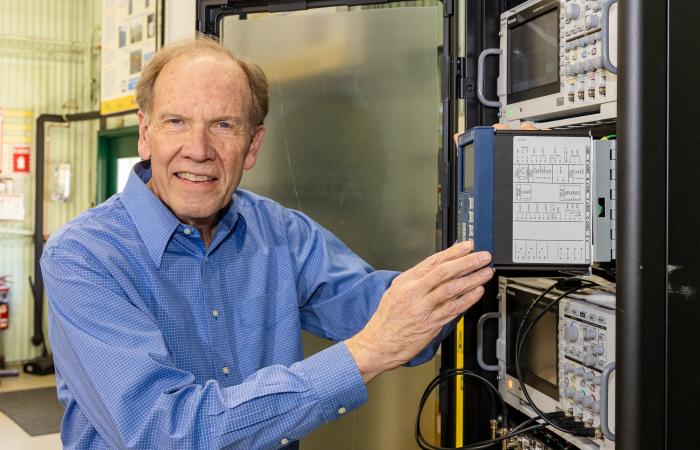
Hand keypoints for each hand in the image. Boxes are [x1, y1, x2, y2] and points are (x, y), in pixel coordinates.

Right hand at [345, 241, 492, 382]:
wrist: (377, 344)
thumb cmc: (386, 320)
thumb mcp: (396, 292)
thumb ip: (417, 281)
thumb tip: (439, 269)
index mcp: (406, 282)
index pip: (433, 261)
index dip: (453, 252)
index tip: (468, 246)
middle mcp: (414, 293)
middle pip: (445, 272)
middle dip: (467, 262)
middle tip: (483, 257)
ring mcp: (423, 308)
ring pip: (451, 289)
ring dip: (472, 279)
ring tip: (485, 273)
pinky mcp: (430, 324)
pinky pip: (452, 309)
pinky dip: (467, 299)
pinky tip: (477, 292)